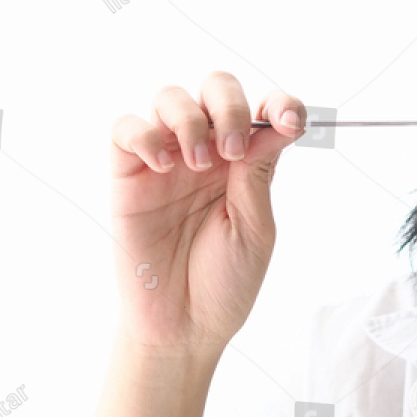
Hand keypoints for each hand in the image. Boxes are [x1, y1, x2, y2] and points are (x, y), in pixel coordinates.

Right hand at [109, 72, 306, 358]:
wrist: (183, 327)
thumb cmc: (223, 284)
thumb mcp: (254, 230)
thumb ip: (257, 175)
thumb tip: (271, 124)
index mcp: (244, 165)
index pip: (263, 112)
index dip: (279, 105)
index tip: (290, 122)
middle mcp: (205, 154)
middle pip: (216, 89)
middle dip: (230, 107)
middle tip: (233, 151)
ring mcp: (165, 161)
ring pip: (170, 98)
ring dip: (190, 120)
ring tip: (199, 164)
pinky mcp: (128, 175)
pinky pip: (126, 128)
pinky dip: (144, 134)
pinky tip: (162, 166)